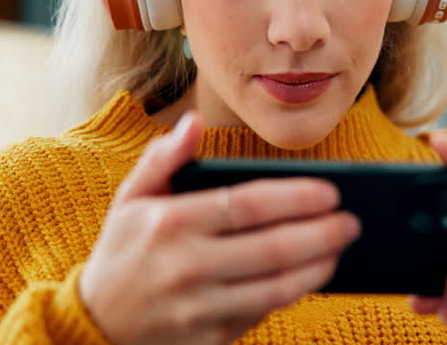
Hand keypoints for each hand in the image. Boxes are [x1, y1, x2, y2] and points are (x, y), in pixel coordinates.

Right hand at [79, 114, 360, 344]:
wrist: (96, 324)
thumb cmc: (123, 251)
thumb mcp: (131, 198)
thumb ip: (164, 157)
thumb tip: (193, 122)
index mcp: (170, 223)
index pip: (248, 205)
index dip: (296, 197)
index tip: (330, 191)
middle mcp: (185, 266)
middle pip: (272, 248)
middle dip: (322, 232)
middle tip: (351, 220)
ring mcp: (198, 307)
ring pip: (276, 287)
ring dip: (318, 266)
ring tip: (340, 247)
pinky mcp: (209, 339)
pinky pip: (263, 313)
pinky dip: (294, 293)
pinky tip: (312, 275)